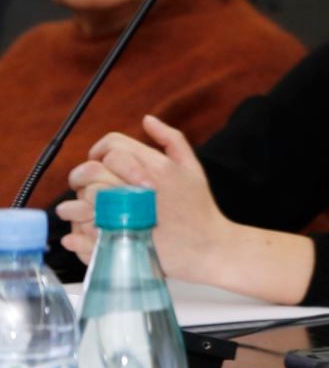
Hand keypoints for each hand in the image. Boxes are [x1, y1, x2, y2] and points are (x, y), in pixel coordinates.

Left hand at [60, 116, 230, 281]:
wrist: (209, 248)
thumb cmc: (200, 209)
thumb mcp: (193, 168)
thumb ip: (171, 140)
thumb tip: (147, 119)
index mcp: (156, 166)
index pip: (112, 145)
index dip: (99, 151)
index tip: (99, 164)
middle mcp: (141, 185)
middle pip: (92, 169)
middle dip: (84, 177)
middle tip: (89, 188)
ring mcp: (129, 212)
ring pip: (86, 197)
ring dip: (80, 203)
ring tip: (90, 210)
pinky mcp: (120, 238)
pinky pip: (85, 228)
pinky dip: (80, 229)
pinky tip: (91, 228)